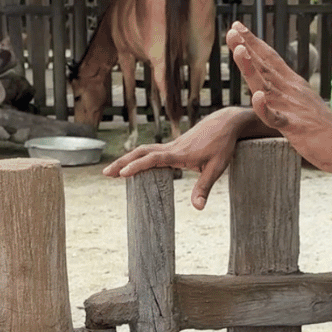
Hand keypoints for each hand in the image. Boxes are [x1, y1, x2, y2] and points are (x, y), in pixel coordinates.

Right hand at [103, 106, 265, 209]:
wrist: (226, 122)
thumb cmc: (222, 144)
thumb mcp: (217, 168)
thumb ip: (204, 187)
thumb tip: (197, 208)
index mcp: (179, 153)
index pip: (153, 159)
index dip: (137, 166)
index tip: (122, 174)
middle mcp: (172, 148)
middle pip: (141, 153)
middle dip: (123, 162)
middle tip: (105, 173)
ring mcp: (172, 146)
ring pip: (144, 151)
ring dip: (128, 159)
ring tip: (114, 171)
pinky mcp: (174, 146)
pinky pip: (152, 151)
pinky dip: (139, 158)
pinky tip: (134, 166)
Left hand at [227, 22, 331, 174]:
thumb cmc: (324, 129)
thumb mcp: (302, 104)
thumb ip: (286, 93)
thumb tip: (268, 88)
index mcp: (293, 84)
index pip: (270, 59)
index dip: (254, 43)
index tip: (238, 27)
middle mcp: (291, 91)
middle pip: (265, 66)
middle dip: (247, 47)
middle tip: (232, 30)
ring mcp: (292, 107)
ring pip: (266, 85)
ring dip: (251, 68)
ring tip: (238, 50)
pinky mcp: (294, 127)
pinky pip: (275, 118)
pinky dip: (265, 108)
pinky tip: (258, 97)